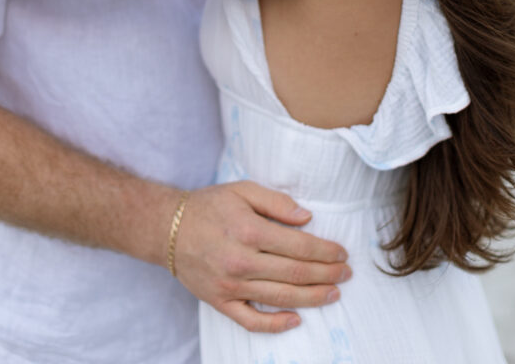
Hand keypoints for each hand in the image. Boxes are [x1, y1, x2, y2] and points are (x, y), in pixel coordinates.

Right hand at [174, 181, 350, 333]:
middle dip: (327, 274)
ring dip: (313, 297)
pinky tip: (296, 320)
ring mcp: (231, 286)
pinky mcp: (221, 302)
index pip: (299, 246)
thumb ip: (276, 202)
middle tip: (346, 274)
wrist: (167, 229)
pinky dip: (276, 324)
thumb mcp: (242, 190)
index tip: (342, 253)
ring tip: (334, 294)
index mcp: (249, 231)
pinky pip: (252, 321)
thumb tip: (307, 218)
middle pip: (296, 273)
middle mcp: (242, 261)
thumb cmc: (209, 206)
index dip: (326, 251)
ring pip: (281, 297)